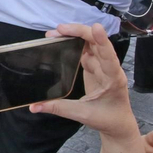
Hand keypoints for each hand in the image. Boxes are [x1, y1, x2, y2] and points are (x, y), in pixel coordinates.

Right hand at [30, 23, 138, 141]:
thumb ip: (58, 108)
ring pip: (90, 45)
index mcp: (113, 79)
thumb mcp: (82, 115)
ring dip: (75, 36)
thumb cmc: (107, 119)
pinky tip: (61, 40)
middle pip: (97, 44)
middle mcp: (110, 69)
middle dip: (80, 33)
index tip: (96, 27)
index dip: (102, 41)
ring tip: (55, 33)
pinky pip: (86, 51)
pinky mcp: (96, 67)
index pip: (109, 56)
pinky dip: (74, 44)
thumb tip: (34, 106)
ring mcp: (103, 66)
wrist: (118, 124)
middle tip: (59, 30)